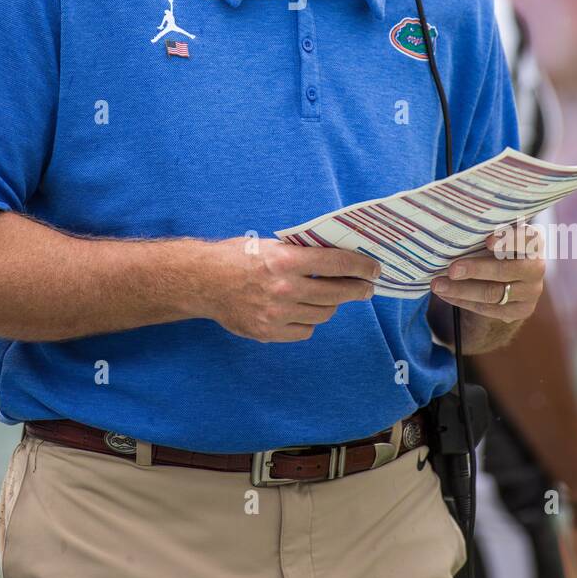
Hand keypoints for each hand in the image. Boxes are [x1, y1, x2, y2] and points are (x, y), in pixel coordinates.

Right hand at [199, 237, 379, 342]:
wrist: (203, 282)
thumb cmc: (237, 257)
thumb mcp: (270, 245)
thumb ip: (301, 253)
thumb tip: (337, 258)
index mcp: (285, 261)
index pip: (337, 264)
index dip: (361, 267)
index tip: (373, 269)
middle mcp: (284, 289)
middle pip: (336, 293)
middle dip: (356, 289)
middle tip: (365, 287)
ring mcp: (277, 314)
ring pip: (323, 313)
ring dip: (331, 304)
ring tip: (331, 296)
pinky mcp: (269, 332)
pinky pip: (305, 330)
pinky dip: (309, 321)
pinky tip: (303, 311)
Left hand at [429, 222, 545, 324]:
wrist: (510, 278)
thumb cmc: (496, 247)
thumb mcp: (496, 234)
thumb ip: (484, 231)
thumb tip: (454, 226)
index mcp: (534, 242)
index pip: (527, 239)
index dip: (508, 240)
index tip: (488, 241)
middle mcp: (537, 267)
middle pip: (505, 270)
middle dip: (475, 270)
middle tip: (451, 269)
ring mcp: (530, 292)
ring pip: (493, 293)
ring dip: (461, 290)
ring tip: (437, 285)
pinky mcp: (520, 311)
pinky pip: (488, 309)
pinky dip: (463, 301)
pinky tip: (446, 294)